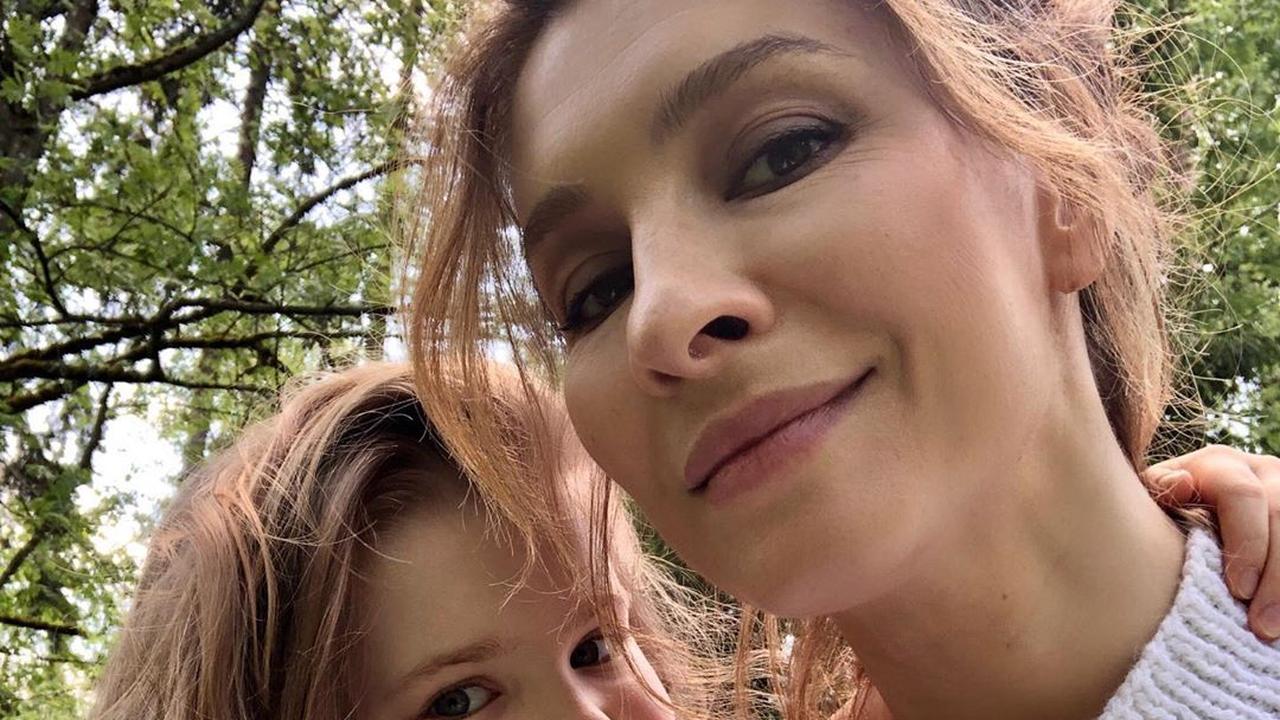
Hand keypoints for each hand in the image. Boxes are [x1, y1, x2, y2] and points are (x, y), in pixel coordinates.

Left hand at [1143, 445, 1279, 639]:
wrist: (1189, 510)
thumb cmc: (1166, 512)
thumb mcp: (1156, 499)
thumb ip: (1159, 491)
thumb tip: (1183, 484)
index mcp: (1221, 465)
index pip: (1242, 494)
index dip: (1246, 543)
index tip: (1238, 591)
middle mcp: (1263, 472)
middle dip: (1274, 578)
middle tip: (1260, 625)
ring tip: (1271, 630)